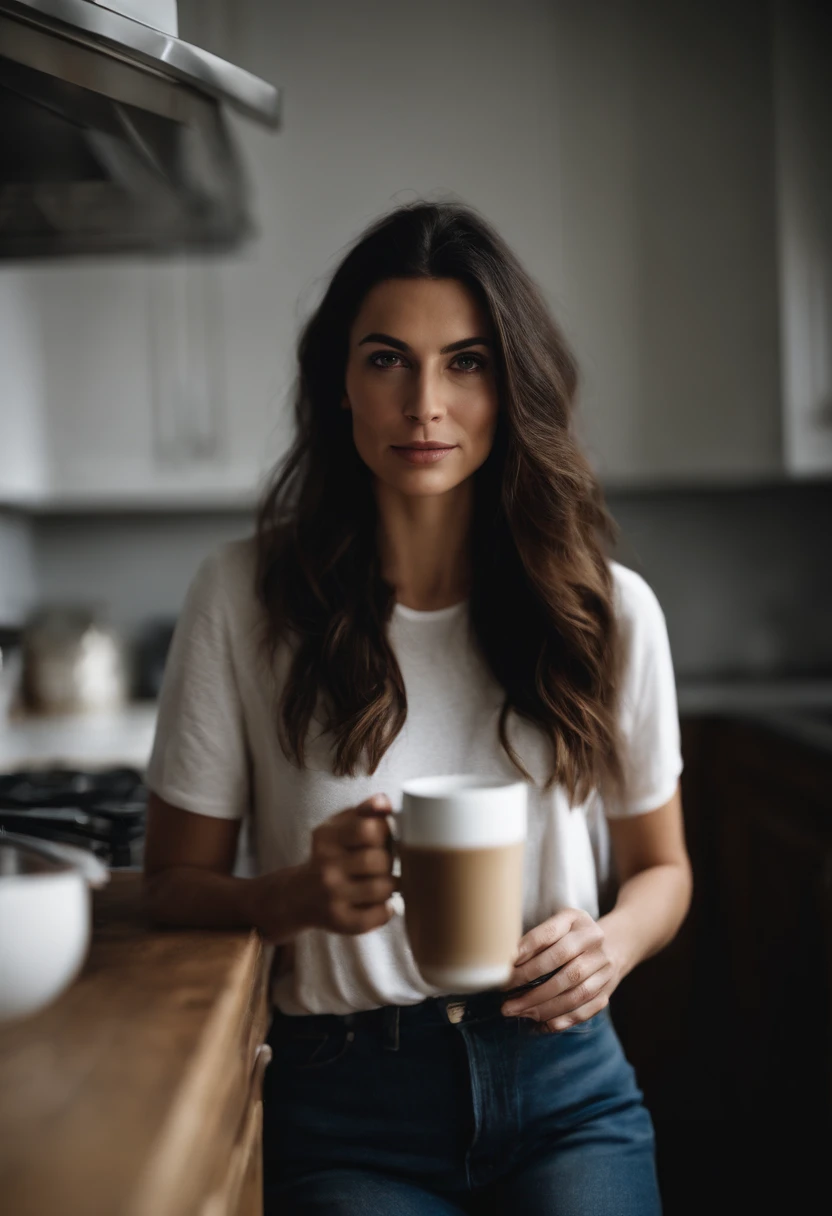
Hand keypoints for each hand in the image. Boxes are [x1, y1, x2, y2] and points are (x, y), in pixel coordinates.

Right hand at [287, 793, 396, 935]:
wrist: (297, 896)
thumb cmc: (329, 856)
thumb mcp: (338, 827)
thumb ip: (364, 811)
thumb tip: (384, 802)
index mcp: (325, 837)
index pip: (370, 829)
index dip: (384, 832)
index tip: (381, 838)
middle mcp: (324, 867)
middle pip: (379, 860)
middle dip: (387, 861)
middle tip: (382, 864)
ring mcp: (331, 896)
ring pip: (383, 888)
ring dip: (390, 885)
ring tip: (383, 883)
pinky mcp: (339, 922)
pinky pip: (379, 915)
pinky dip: (387, 909)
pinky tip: (379, 903)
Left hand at [499, 908, 622, 1031]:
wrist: (613, 945)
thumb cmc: (572, 935)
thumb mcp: (557, 924)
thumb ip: (535, 939)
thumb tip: (507, 963)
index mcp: (577, 920)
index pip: (549, 935)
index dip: (526, 951)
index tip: (505, 967)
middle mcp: (595, 943)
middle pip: (563, 969)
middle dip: (531, 988)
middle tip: (507, 1001)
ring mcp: (604, 969)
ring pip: (574, 994)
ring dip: (543, 1008)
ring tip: (518, 1012)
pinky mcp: (606, 991)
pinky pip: (584, 1011)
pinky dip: (561, 1020)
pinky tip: (540, 1024)